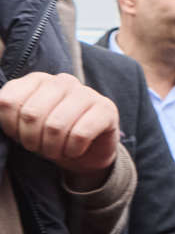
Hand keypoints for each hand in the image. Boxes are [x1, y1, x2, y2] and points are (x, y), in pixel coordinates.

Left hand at [0, 72, 120, 187]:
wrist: (87, 153)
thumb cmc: (49, 137)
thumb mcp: (22, 125)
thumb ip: (7, 114)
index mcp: (37, 80)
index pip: (8, 101)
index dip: (10, 127)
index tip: (19, 135)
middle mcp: (62, 81)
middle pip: (31, 114)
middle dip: (31, 140)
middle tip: (39, 148)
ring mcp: (87, 92)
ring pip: (56, 125)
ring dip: (52, 148)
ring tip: (56, 151)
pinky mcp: (106, 108)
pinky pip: (80, 134)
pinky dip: (73, 150)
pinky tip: (75, 150)